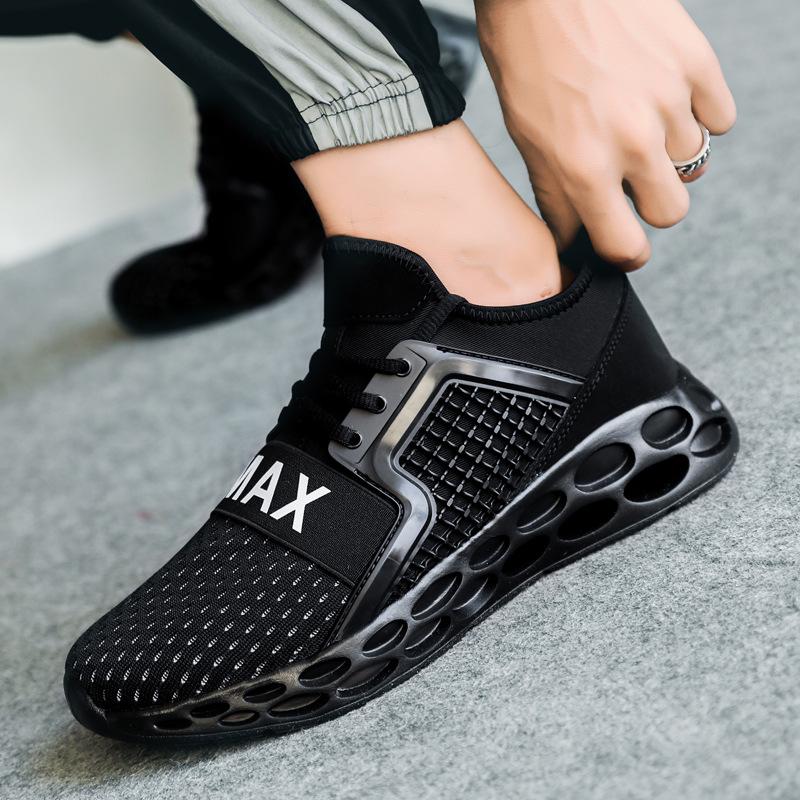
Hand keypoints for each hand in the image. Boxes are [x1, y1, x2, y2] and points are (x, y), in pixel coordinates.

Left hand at [476, 0, 736, 267]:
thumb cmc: (524, 57)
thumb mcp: (526, 138)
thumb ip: (557, 194)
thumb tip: (577, 241)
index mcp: (580, 168)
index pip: (623, 248)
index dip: (622, 252)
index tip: (620, 243)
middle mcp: (630, 142)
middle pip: (670, 214)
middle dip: (650, 205)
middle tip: (631, 181)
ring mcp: (667, 101)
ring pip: (694, 165)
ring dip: (669, 154)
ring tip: (639, 120)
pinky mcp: (695, 62)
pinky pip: (720, 118)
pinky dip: (698, 114)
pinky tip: (666, 96)